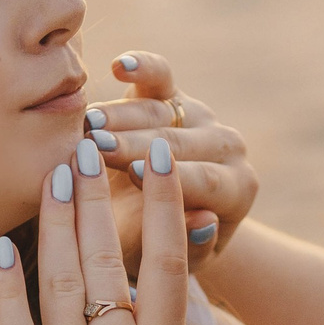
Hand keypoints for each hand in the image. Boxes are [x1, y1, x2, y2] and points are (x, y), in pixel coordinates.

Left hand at [0, 139, 204, 324]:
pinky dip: (8, 290)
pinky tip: (2, 245)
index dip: (163, 206)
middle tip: (87, 143)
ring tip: (52, 174)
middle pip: (110, 263)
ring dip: (57, 225)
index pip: (167, 264)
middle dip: (99, 198)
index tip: (157, 158)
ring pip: (64, 288)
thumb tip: (174, 279)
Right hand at [84, 51, 256, 273]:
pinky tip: (119, 66)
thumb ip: (188, 244)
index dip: (169, 177)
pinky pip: (159, 75)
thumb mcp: (173, 259)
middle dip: (133, 144)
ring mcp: (200, 117)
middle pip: (179, 142)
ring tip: (86, 125)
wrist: (161, 224)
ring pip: (161, 110)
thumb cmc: (164, 250)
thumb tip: (205, 222)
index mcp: (237, 189)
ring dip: (120, 116)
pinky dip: (141, 67)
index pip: (204, 179)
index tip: (131, 175)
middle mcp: (226, 147)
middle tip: (94, 147)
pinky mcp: (174, 95)